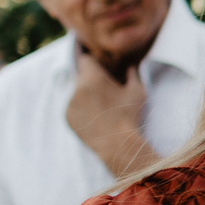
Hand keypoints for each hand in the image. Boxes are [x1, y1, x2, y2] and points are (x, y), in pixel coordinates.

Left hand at [65, 43, 152, 176]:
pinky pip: (73, 107)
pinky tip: (96, 117)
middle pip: (81, 76)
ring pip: (76, 92)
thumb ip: (132, 74)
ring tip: (102, 107)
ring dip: (86, 95)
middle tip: (105, 89)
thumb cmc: (129, 115)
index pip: (85, 59)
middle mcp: (77, 88)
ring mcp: (70, 104)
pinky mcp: (67, 117)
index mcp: (93, 78)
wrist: (117, 144)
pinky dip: (82, 109)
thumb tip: (130, 66)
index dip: (93, 61)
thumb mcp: (137, 91)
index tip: (101, 67)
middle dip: (91, 79)